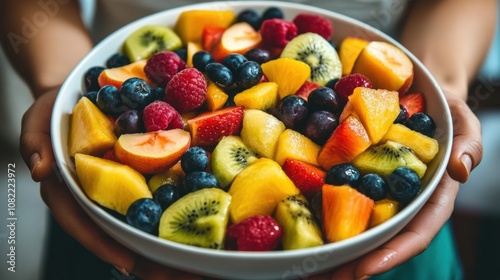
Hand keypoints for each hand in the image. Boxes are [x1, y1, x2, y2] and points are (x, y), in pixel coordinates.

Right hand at [20, 89, 201, 279]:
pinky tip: (200, 223)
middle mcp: (96, 199)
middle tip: (175, 276)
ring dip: (166, 245)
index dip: (105, 246)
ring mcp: (118, 190)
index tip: (130, 264)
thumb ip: (35, 144)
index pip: (84, 225)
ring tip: (195, 264)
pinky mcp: (138, 177)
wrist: (81, 98)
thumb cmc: (55, 115)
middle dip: (146, 259)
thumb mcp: (37, 123)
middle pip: (119, 235)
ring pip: (140, 224)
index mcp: (69, 193)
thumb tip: (40, 169)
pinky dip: (176, 212)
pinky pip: (155, 198)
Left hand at [310, 95, 482, 279]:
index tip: (362, 270)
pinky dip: (318, 211)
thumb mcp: (464, 120)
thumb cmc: (445, 112)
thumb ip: (468, 143)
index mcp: (429, 197)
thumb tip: (460, 170)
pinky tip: (296, 221)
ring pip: (355, 225)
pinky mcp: (354, 172)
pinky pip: (336, 193)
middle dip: (352, 263)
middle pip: (378, 239)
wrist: (416, 92)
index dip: (392, 254)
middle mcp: (399, 199)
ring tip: (303, 267)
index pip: (415, 232)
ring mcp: (375, 189)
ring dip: (330, 247)